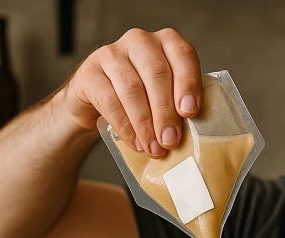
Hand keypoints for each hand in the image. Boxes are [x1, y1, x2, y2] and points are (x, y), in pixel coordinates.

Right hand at [62, 28, 201, 156]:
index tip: (190, 112)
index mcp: (167, 42)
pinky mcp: (90, 71)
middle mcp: (140, 41)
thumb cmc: (143, 98)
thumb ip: (180, 105)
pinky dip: (125, 126)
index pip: (183, 55)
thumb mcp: (165, 95)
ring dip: (145, 123)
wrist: (98, 98)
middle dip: (165, 112)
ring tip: (154, 148)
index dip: (188, 83)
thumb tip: (195, 135)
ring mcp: (112, 53)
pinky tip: (135, 143)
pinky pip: (109, 100)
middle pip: (156, 74)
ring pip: (132, 88)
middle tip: (170, 141)